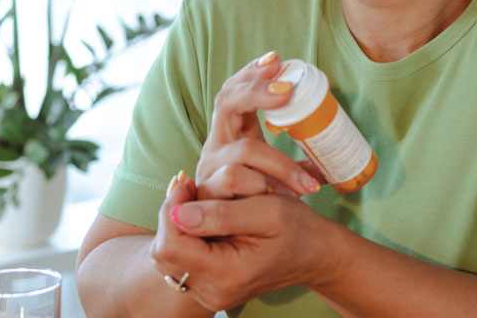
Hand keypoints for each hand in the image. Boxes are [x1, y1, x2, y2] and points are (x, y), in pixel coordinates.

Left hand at [151, 174, 337, 312]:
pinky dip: (185, 236)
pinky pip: (179, 261)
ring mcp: (209, 294)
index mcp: (227, 274)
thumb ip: (222, 213)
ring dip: (176, 225)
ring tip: (197, 201)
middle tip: (190, 187)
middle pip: (162, 254)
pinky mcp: (208, 287)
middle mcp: (213, 292)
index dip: (171, 209)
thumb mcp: (267, 210)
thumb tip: (179, 213)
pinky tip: (202, 217)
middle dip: (171, 215)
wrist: (314, 255)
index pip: (171, 247)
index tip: (187, 182)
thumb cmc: (297, 228)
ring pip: (166, 257)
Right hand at [195, 51, 322, 199]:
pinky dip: (262, 186)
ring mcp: (209, 168)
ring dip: (279, 164)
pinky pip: (234, 181)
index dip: (251, 73)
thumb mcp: (277, 175)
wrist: (229, 243)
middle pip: (226, 103)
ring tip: (307, 183)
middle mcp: (216, 143)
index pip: (234, 90)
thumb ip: (296, 163)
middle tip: (288, 92)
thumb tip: (331, 159)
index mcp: (231, 131)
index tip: (277, 59)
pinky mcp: (208, 194)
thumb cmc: (257, 202)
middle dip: (257, 92)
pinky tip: (282, 195)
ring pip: (242, 150)